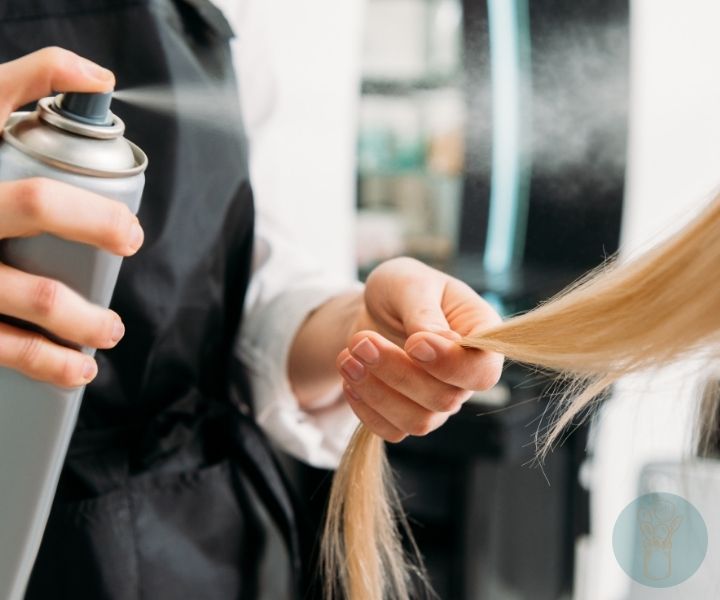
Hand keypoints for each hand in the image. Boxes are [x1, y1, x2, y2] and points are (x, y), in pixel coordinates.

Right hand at [0, 48, 143, 387]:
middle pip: (35, 204)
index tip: (103, 98)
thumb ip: (9, 103)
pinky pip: (5, 344)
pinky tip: (79, 368)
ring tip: (112, 328)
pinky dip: (50, 363)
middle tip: (129, 237)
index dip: (50, 79)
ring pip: (32, 292)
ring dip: (86, 317)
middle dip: (97, 220)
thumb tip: (97, 77)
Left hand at [337, 257, 502, 441]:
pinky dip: (366, 410)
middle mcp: (465, 374)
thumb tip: (443, 344)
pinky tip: (349, 379)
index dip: (450, 365)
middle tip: (361, 342)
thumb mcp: (409, 282)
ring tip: (347, 359)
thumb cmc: (402, 288)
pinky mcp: (410, 414)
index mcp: (480, 334)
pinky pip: (393, 430)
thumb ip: (425, 313)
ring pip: (419, 421)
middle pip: (446, 398)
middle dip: (398, 373)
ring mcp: (439, 400)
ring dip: (377, 393)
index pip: (482, 370)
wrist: (376, 307)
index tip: (413, 343)